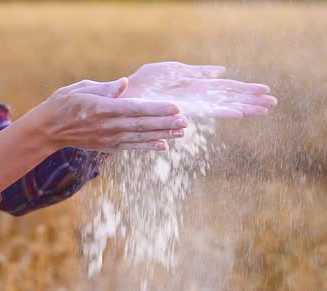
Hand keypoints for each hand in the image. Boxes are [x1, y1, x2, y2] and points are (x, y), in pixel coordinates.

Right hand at [31, 78, 188, 152]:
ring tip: (181, 132)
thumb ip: (104, 88)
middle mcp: (107, 126)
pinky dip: (147, 146)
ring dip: (162, 135)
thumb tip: (123, 83)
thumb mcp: (80, 88)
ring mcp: (108, 138)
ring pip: (140, 137)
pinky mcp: (107, 146)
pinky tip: (162, 145)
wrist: (48, 130)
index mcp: (102, 108)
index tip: (176, 108)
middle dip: (166, 123)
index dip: (157, 109)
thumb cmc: (63, 103)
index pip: (135, 108)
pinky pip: (131, 146)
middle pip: (142, 125)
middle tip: (186, 122)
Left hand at [122, 62, 277, 117]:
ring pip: (222, 106)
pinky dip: (222, 111)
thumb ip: (197, 71)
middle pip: (229, 99)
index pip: (226, 89)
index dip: (245, 90)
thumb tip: (221, 70)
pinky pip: (205, 110)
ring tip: (263, 109)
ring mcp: (191, 105)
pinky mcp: (182, 110)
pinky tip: (237, 112)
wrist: (125, 94)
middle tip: (273, 103)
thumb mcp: (173, 70)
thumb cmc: (145, 82)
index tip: (265, 90)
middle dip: (250, 101)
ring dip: (242, 108)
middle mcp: (197, 99)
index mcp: (197, 87)